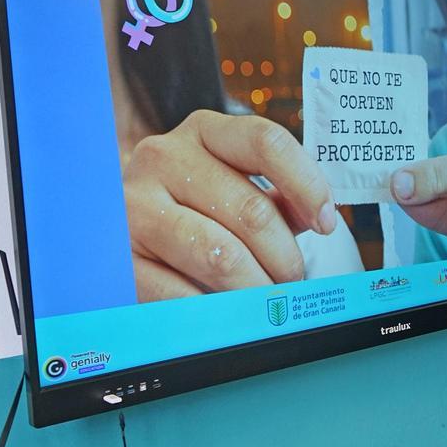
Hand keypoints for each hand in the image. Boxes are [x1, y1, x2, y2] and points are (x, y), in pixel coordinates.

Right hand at [124, 110, 335, 301]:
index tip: (327, 223)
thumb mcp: (238, 184)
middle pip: (252, 211)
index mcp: (204, 131)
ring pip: (222, 255)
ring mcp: (135, 205)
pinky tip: (231, 314)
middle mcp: (164, 158)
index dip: (307, 185)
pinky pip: (182, 293)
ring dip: (257, 287)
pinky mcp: (119, 255)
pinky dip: (217, 311)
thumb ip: (282, 196)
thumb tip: (319, 215)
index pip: (266, 142)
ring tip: (268, 299)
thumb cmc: (199, 205)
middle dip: (285, 257)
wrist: (123, 226)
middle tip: (293, 280)